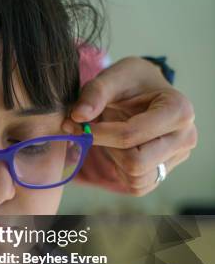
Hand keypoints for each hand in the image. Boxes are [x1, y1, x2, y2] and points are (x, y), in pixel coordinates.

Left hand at [62, 56, 196, 195]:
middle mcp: (185, 137)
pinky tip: (118, 149)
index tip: (78, 123)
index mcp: (178, 110)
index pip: (131, 135)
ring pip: (135, 178)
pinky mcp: (165, 172)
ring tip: (110, 136)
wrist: (144, 91)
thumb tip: (78, 116)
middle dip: (107, 148)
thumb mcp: (112, 77)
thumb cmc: (130, 82)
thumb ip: (94, 93)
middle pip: (135, 163)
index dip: (98, 133)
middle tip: (94, 130)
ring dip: (113, 159)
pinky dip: (120, 171)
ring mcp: (177, 157)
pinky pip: (136, 186)